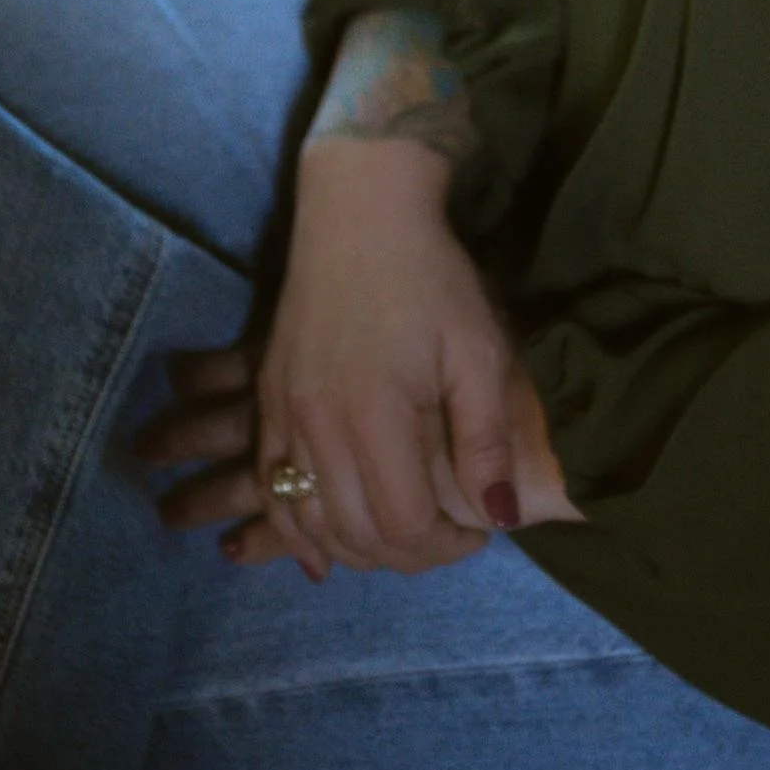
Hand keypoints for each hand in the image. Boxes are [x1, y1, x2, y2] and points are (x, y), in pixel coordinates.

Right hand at [136, 140, 580, 577]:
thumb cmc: (431, 278)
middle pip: (355, 534)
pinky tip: (324, 550)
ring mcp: (284, 416)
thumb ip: (487, 439)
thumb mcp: (478, 350)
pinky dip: (297, 530)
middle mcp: (319, 426)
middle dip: (408, 555)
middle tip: (446, 537)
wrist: (359, 213)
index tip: (479, 529)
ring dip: (355, 550)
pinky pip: (270, 490)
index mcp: (375, 416)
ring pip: (308, 521)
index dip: (446, 547)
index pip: (403, 525)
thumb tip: (502, 518)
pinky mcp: (268, 402)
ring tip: (400, 537)